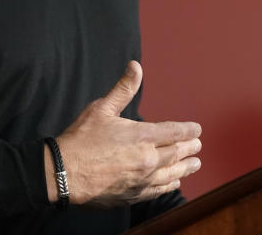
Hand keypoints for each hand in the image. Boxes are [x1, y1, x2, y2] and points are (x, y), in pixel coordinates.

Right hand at [46, 61, 201, 207]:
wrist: (63, 174)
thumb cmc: (80, 140)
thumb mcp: (101, 108)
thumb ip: (123, 89)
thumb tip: (136, 66)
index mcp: (141, 136)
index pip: (174, 132)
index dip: (188, 130)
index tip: (197, 130)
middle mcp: (146, 159)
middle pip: (177, 153)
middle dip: (190, 148)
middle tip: (198, 146)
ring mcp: (141, 179)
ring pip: (171, 174)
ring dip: (185, 168)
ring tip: (195, 165)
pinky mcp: (132, 195)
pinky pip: (158, 190)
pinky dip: (169, 185)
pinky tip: (174, 183)